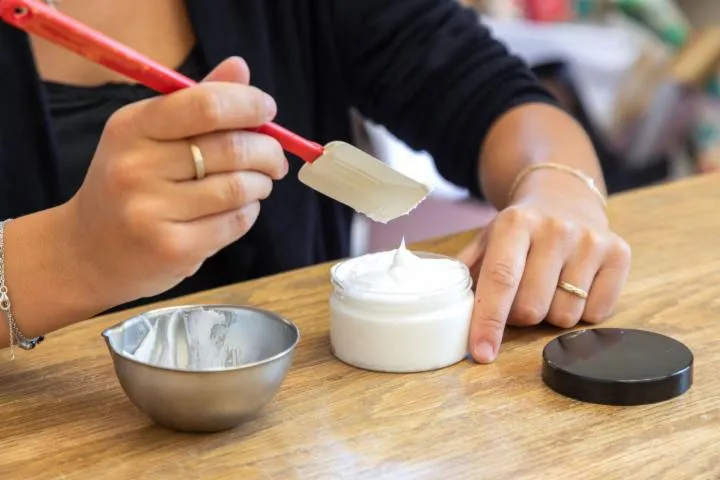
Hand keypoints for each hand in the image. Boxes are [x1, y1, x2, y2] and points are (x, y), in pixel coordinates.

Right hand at [63, 57, 287, 304]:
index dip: (249, 104)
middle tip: (275, 159)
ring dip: (261, 184)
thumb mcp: (149, 136)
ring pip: (239, 188)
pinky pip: (235, 222)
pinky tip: (238, 210)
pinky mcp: (172, 249)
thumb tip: (241, 68)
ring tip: (258, 184)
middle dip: (268, 151)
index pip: (206, 105)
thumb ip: (197, 103)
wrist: (90, 254)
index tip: (267, 110)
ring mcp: (151, 211)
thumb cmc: (130, 185)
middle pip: (231, 148)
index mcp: (132, 127)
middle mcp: (136, 167)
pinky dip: (249, 212)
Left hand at [457, 192, 630, 363]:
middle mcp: (556, 228)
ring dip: (551, 315)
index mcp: (515, 222)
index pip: (500, 280)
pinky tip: (575, 284)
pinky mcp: (619, 253)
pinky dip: (582, 311)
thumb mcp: (487, 239)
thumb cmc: (520, 229)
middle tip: (520, 297)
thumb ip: (467, 272)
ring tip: (549, 285)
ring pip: (565, 316)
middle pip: (532, 307)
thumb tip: (449, 309)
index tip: (481, 352)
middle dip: (520, 317)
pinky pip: (597, 313)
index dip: (489, 320)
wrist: (564, 196)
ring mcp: (591, 240)